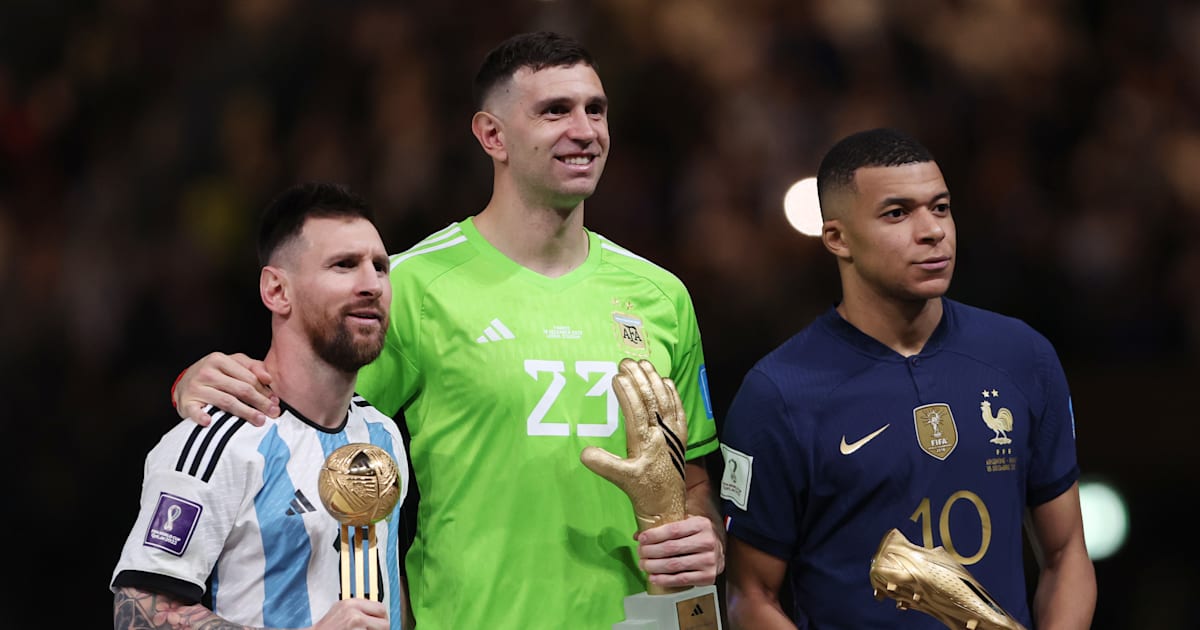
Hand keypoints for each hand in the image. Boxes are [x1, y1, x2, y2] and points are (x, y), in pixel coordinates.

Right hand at [174, 352, 278, 425]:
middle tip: (273, 413)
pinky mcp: (186, 402)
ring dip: (244, 412)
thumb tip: (268, 378)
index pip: (248, 378)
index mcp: (219, 359)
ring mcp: (195, 388)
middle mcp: (207, 372)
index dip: (265, 391)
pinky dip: (201, 416)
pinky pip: (195, 411)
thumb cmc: (214, 373)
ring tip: (259, 420)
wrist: (184, 382)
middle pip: (240, 389)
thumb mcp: (233, 363)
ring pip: (226, 401)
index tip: (276, 402)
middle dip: (260, 402)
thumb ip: (253, 367)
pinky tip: (209, 421)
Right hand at [311, 598, 389, 629]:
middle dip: (381, 629)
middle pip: (384, 622)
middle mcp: (354, 612)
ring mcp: (355, 625)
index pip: (380, 608)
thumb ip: (357, 608)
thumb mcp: (341, 609)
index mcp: (352, 603)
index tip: (379, 623)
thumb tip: (374, 612)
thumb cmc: (326, 628)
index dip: (382, 618)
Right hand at [580, 358, 687, 530]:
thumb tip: (583, 453)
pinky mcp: (680, 437)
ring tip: (644, 364)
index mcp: (645, 443)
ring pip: (665, 401)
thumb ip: (604, 465)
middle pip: (651, 401)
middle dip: (639, 379)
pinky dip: (673, 394)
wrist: (667, 506)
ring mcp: (673, 435)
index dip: (627, 393)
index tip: (617, 376)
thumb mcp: (621, 480)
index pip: (636, 412)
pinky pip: (679, 410)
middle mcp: (661, 435)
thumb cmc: (643, 492)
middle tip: (627, 362)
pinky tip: (666, 381)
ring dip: (654, 381)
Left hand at [638, 513, 724, 588]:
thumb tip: (638, 535)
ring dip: (654, 566)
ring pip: (674, 565)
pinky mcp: (707, 576)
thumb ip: (666, 528)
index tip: (641, 539)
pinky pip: (681, 579)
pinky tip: (654, 577)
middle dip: (650, 552)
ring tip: (644, 565)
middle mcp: (707, 541)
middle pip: (671, 548)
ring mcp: (708, 560)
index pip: (673, 530)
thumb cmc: (699, 536)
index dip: (654, 535)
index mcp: (701, 525)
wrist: (720, 551)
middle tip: (640, 554)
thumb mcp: (687, 525)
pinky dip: (664, 580)